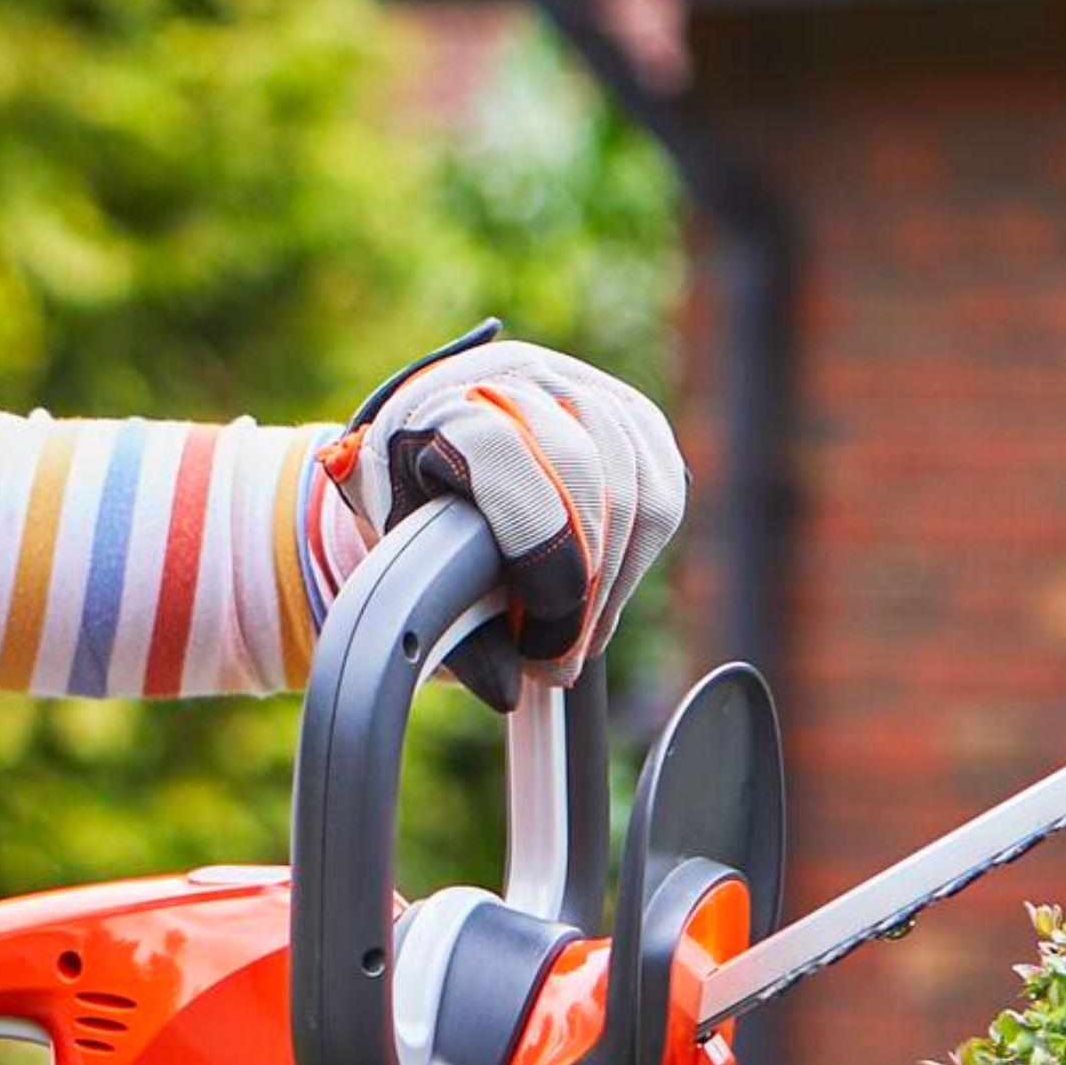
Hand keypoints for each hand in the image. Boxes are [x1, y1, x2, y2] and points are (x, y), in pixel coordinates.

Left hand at [315, 329, 686, 683]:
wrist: (422, 452)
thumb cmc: (409, 509)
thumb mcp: (401, 559)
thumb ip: (447, 624)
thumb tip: (506, 689)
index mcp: (442, 399)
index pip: (511, 462)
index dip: (538, 564)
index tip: (536, 643)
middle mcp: (516, 375)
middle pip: (587, 475)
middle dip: (583, 588)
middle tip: (557, 655)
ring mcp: (580, 385)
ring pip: (638, 486)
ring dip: (616, 580)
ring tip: (577, 633)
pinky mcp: (629, 413)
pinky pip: (665, 488)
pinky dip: (643, 554)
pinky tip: (605, 592)